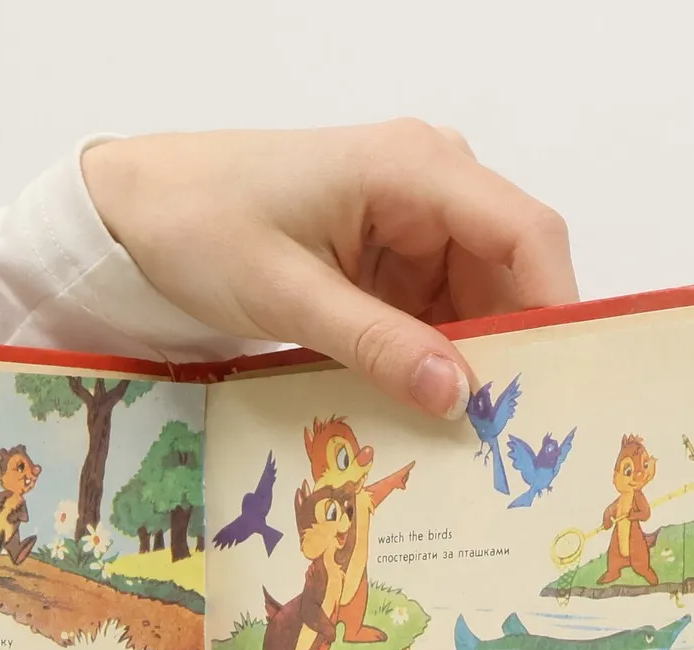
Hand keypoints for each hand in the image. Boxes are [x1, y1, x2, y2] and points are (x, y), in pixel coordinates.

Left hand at [83, 122, 574, 418]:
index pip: (524, 234)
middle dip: (511, 350)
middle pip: (508, 272)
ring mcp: (409, 222)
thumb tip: (459, 395)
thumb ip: (377, 343)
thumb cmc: (199, 226)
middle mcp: (428, 184)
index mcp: (415, 167)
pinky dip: (430, 360)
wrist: (133, 210)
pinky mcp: (384, 258)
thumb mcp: (287, 294)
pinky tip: (424, 412)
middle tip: (512, 437)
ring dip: (469, 364)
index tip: (560, 387)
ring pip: (473, 302)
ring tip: (468, 438)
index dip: (554, 309)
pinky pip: (431, 313)